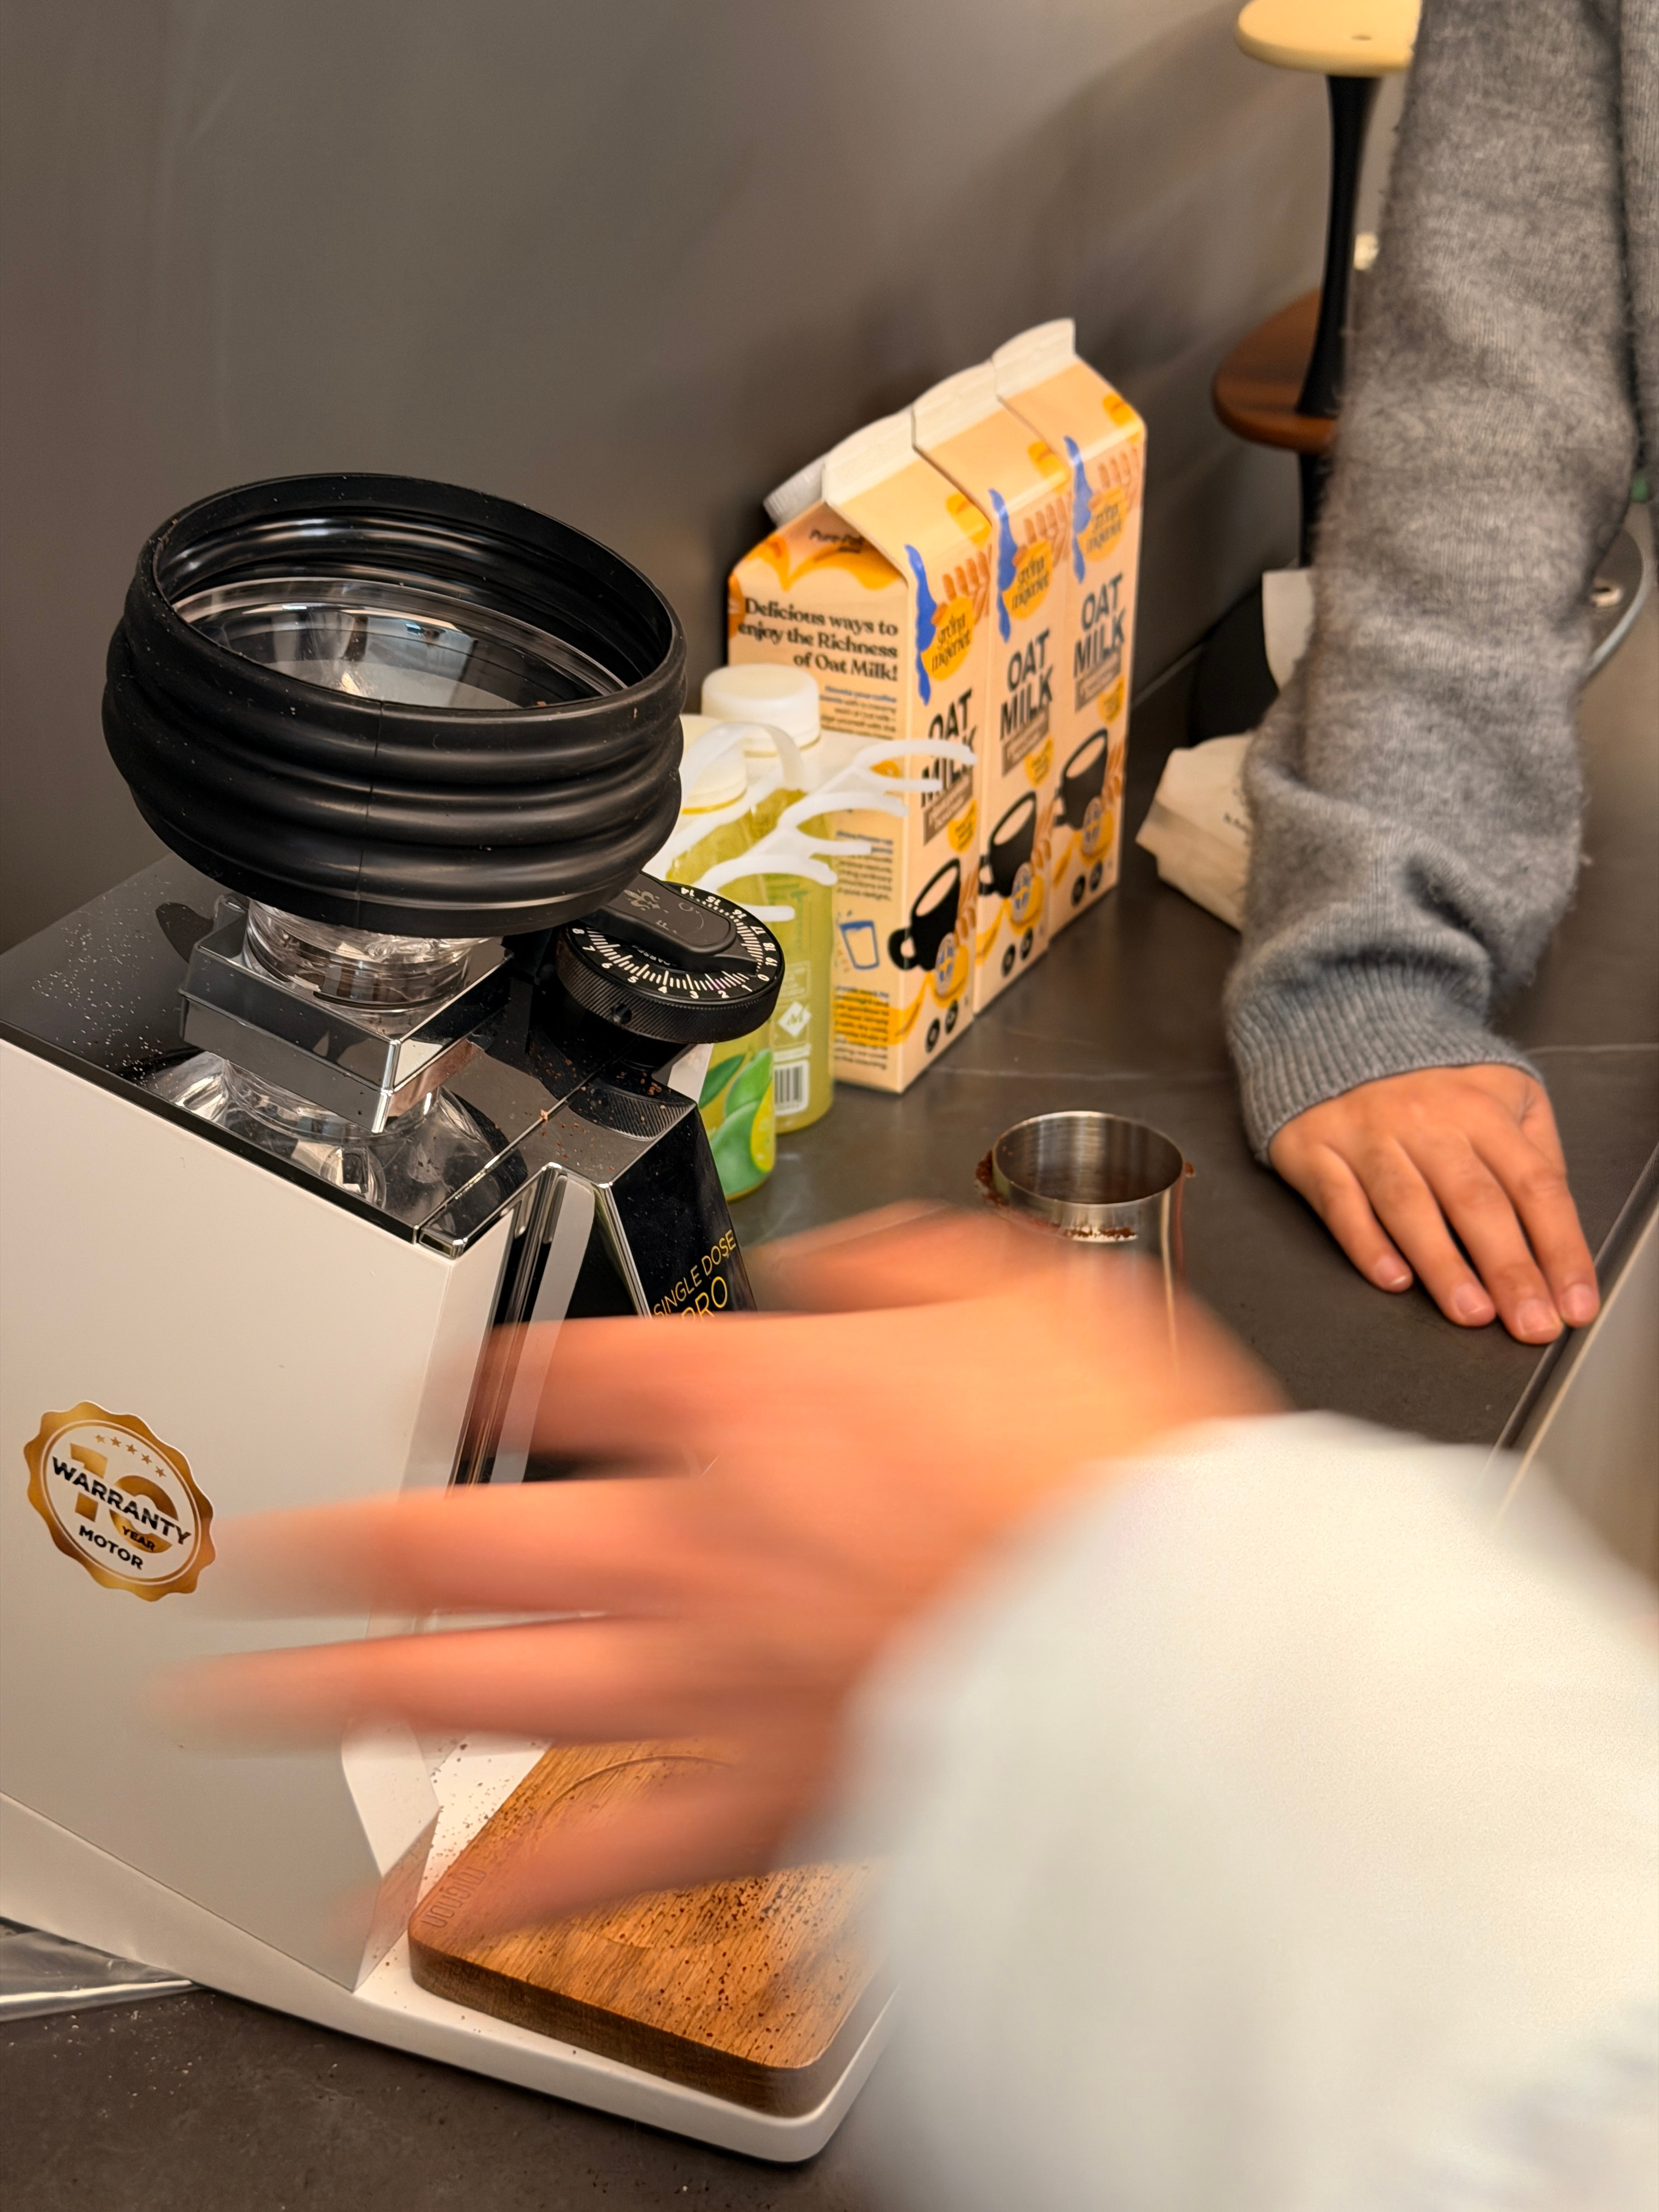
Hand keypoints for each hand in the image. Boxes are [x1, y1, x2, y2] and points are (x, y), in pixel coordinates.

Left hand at [185, 1208, 1275, 1927]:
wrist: (1188, 1640)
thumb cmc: (1117, 1467)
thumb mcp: (1020, 1285)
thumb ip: (896, 1265)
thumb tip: (823, 1269)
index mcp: (754, 1399)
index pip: (568, 1366)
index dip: (483, 1364)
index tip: (437, 1380)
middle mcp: (698, 1532)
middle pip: (464, 1532)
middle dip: (340, 1544)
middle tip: (253, 1552)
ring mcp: (712, 1672)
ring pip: (483, 1687)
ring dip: (348, 1695)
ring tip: (247, 1704)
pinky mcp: (759, 1794)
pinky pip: (604, 1852)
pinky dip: (508, 1889)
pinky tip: (426, 1913)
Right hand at [1268, 1066, 1598, 1340]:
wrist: (1336, 1037)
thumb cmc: (1430, 1086)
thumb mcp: (1502, 1094)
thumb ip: (1534, 1153)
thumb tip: (1558, 1235)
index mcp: (1481, 1109)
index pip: (1533, 1184)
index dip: (1560, 1248)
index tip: (1573, 1304)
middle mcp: (1425, 1120)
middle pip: (1475, 1200)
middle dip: (1509, 1269)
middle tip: (1529, 1323)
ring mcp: (1367, 1135)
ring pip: (1408, 1205)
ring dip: (1443, 1263)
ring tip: (1471, 1313)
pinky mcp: (1315, 1151)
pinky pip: (1340, 1202)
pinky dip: (1366, 1243)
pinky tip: (1392, 1280)